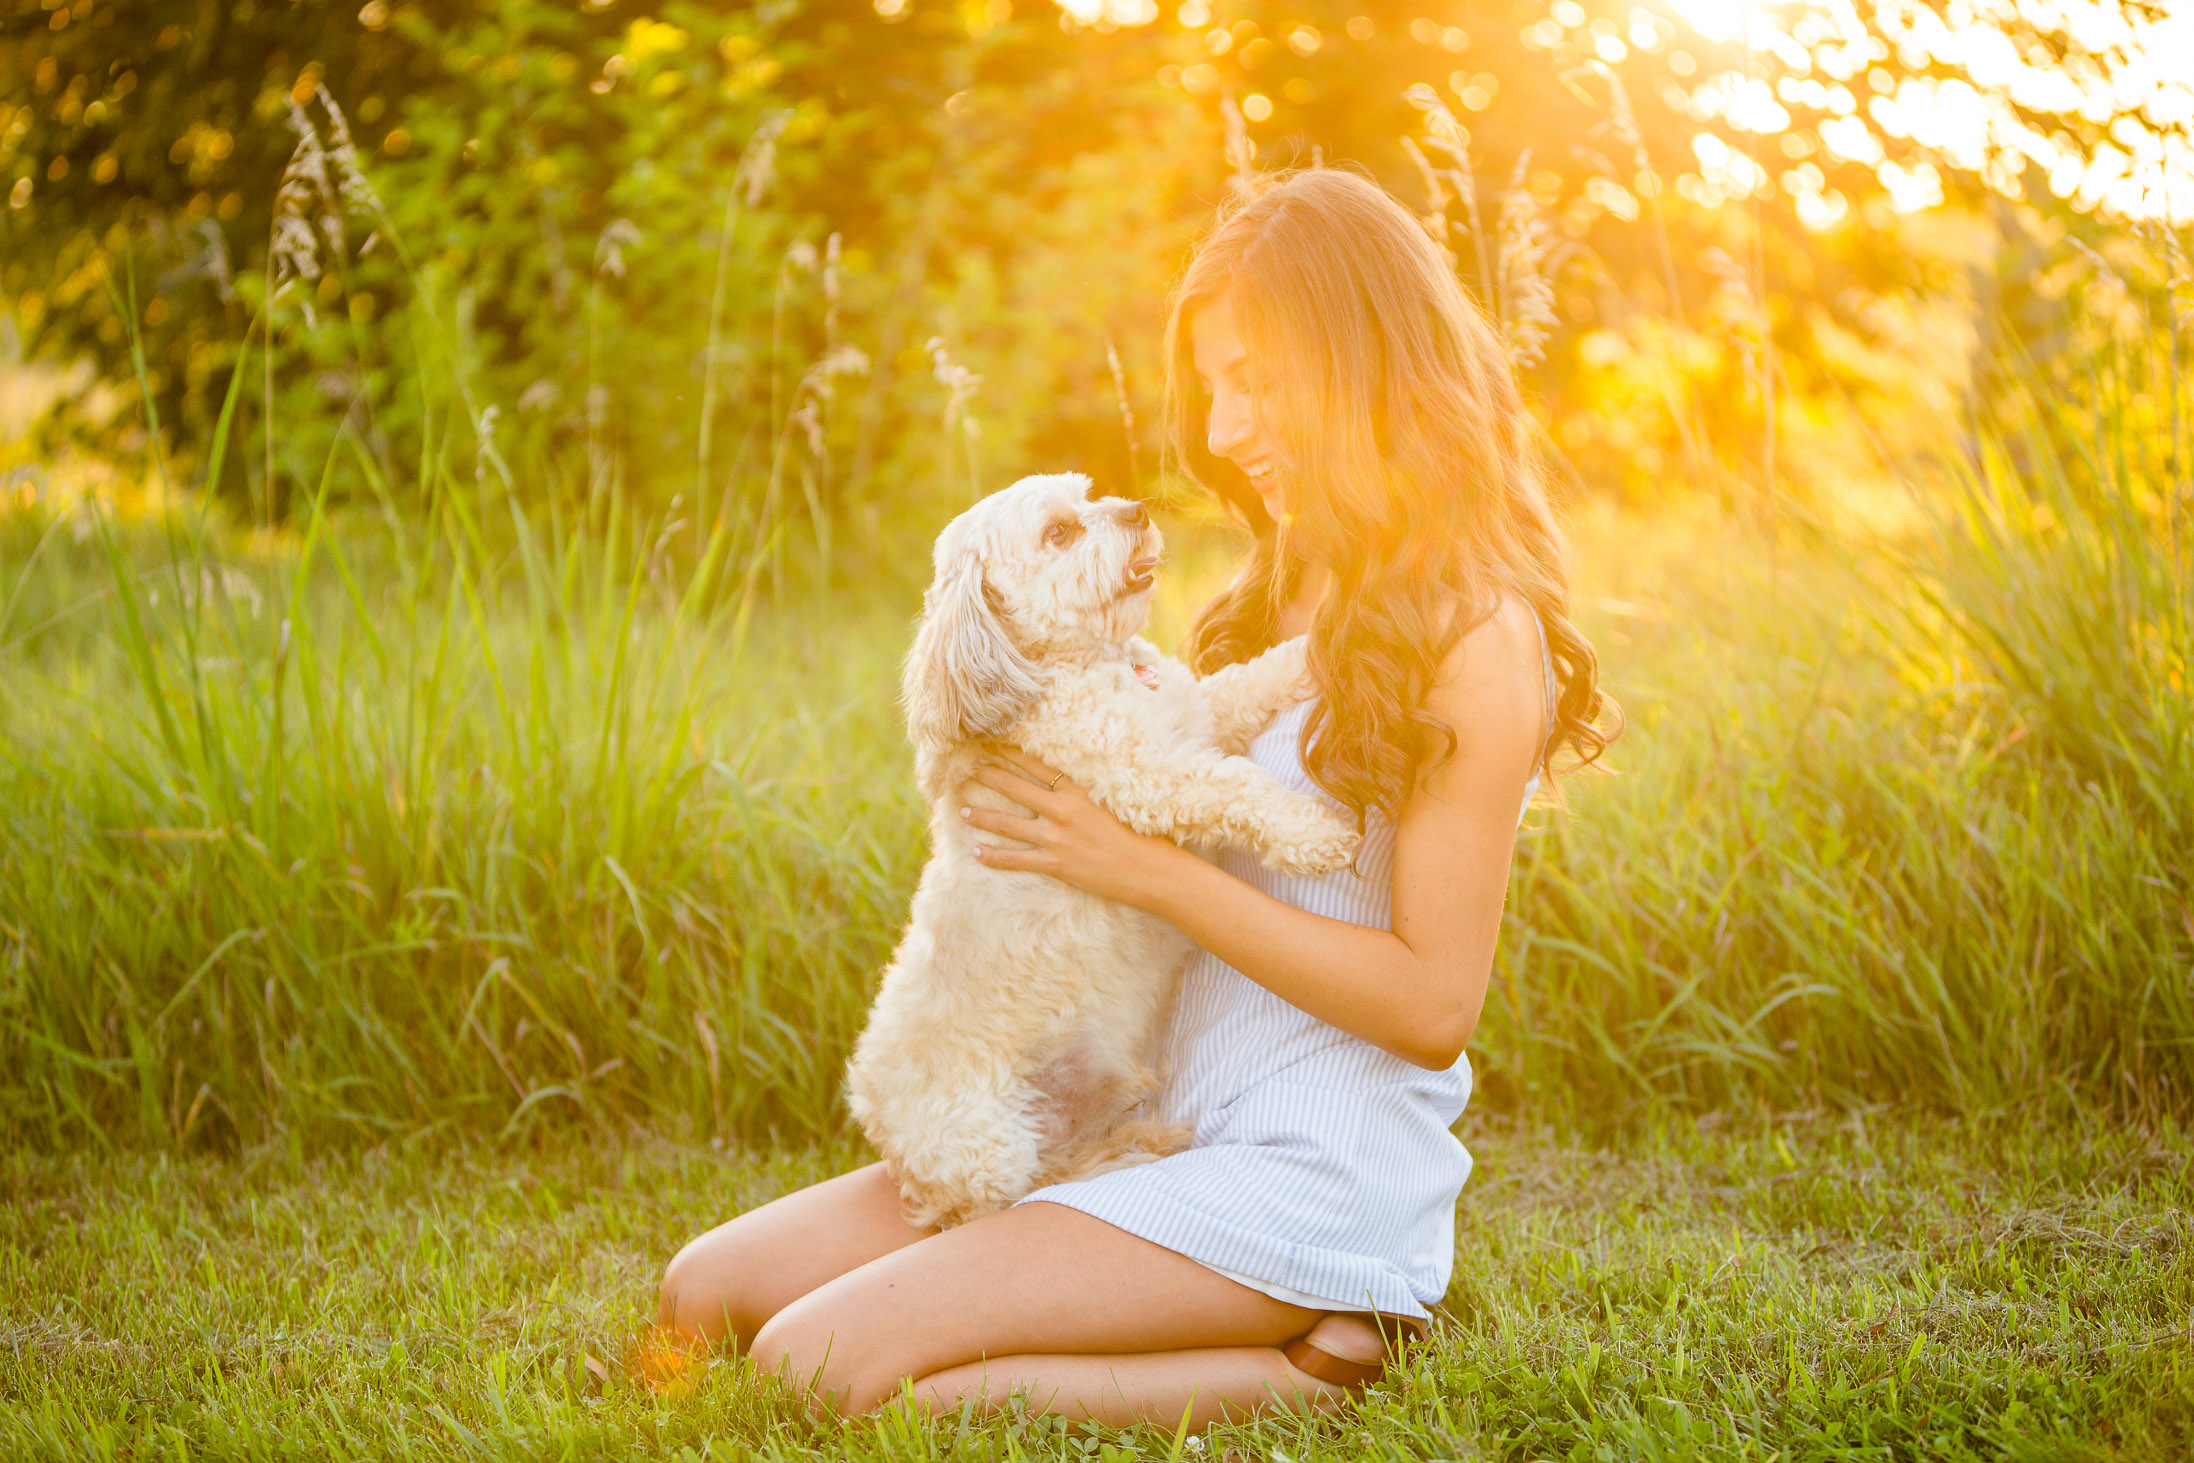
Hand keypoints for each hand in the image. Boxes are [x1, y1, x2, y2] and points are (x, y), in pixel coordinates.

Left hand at [960, 746, 1182, 905]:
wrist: (1142, 868)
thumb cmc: (1130, 835)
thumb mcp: (1106, 804)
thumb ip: (1080, 794)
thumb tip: (1059, 784)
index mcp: (1075, 792)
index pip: (1037, 766)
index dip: (1012, 754)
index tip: (993, 743)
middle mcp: (1061, 811)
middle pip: (1016, 788)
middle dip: (989, 776)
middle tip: (968, 769)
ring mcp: (1055, 838)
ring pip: (1008, 823)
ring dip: (982, 816)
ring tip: (962, 810)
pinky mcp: (1053, 863)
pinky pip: (1015, 859)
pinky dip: (993, 856)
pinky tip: (976, 852)